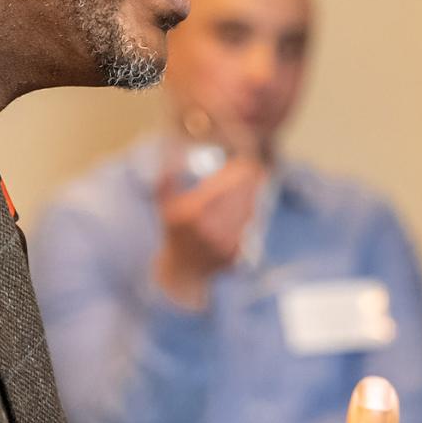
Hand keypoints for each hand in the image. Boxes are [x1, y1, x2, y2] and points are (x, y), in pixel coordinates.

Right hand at [152, 147, 266, 308]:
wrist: (182, 270)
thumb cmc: (174, 230)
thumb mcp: (164, 204)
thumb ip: (167, 178)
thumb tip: (173, 152)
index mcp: (192, 213)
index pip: (224, 186)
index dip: (238, 173)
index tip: (245, 162)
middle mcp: (208, 230)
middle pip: (240, 197)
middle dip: (250, 181)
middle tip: (256, 169)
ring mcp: (223, 244)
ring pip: (248, 211)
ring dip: (253, 196)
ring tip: (254, 184)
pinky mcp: (234, 254)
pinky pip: (249, 227)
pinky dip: (251, 214)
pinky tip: (248, 206)